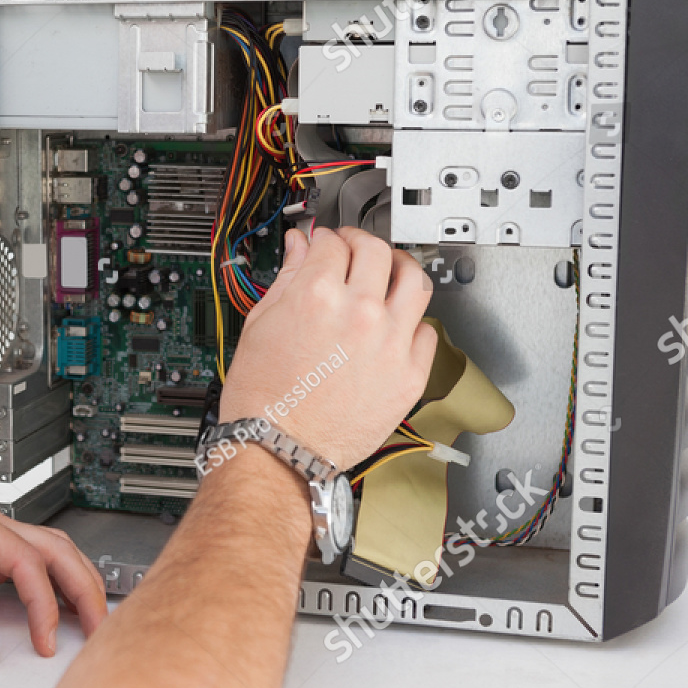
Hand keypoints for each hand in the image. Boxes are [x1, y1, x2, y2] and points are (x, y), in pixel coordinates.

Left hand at [0, 500, 107, 663]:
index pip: (24, 559)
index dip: (42, 603)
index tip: (45, 641)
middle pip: (51, 548)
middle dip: (80, 587)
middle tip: (98, 627)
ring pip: (47, 553)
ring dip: (72, 584)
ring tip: (91, 620)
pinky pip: (28, 567)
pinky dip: (51, 588)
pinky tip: (61, 612)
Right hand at [219, 226, 436, 471]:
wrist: (279, 448)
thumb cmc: (263, 399)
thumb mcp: (260, 326)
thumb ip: (287, 279)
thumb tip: (299, 248)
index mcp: (316, 295)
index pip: (331, 243)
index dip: (323, 238)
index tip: (324, 245)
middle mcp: (359, 313)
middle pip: (375, 250)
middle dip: (359, 242)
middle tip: (352, 249)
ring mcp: (390, 343)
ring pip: (415, 281)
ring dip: (400, 268)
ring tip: (389, 272)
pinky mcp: (409, 375)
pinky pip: (427, 333)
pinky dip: (412, 322)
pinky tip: (396, 325)